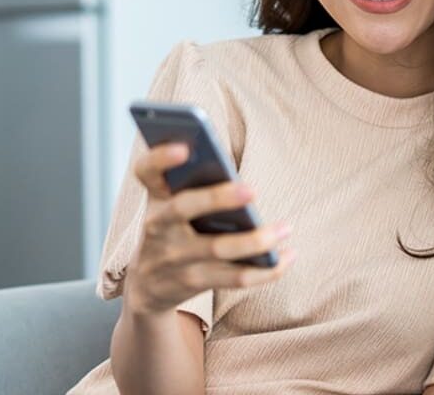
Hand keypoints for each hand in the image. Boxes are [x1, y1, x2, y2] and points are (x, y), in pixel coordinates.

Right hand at [125, 143, 294, 315]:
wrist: (148, 287)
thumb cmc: (174, 231)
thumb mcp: (171, 207)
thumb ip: (195, 187)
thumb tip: (243, 183)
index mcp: (156, 198)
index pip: (146, 171)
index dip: (160, 158)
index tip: (183, 147)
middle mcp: (158, 226)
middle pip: (183, 208)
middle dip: (217, 198)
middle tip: (252, 190)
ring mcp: (173, 258)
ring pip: (217, 248)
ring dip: (256, 240)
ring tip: (285, 228)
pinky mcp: (191, 283)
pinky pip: (234, 278)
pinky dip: (266, 270)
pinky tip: (287, 257)